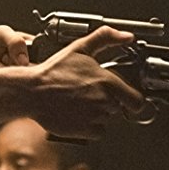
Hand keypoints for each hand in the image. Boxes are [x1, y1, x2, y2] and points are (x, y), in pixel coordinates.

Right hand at [0, 25, 146, 139]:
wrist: (32, 92)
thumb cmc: (53, 72)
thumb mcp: (79, 47)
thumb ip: (106, 38)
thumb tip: (127, 36)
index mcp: (107, 82)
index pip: (137, 100)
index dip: (133, 100)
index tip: (127, 99)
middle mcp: (104, 101)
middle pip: (119, 109)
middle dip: (109, 103)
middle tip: (92, 96)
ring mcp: (94, 117)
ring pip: (107, 120)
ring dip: (98, 114)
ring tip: (81, 103)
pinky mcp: (84, 130)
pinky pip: (97, 133)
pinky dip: (90, 127)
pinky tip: (78, 115)